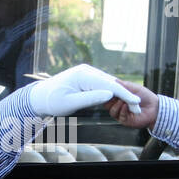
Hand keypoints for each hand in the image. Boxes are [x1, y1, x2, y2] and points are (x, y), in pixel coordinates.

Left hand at [27, 64, 141, 116]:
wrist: (40, 97)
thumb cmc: (52, 102)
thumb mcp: (70, 103)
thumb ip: (90, 98)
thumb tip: (110, 94)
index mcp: (83, 75)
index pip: (109, 85)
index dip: (124, 95)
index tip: (137, 103)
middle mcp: (87, 70)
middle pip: (111, 83)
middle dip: (126, 95)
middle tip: (138, 108)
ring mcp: (87, 72)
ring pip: (109, 83)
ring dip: (120, 94)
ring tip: (133, 105)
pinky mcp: (87, 78)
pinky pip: (103, 84)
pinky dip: (112, 92)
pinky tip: (121, 99)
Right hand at [105, 79, 156, 128]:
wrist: (155, 107)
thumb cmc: (145, 96)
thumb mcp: (134, 88)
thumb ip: (123, 85)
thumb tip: (114, 80)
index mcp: (119, 98)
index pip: (107, 97)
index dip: (106, 93)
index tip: (106, 88)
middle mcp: (118, 107)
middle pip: (107, 104)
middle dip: (110, 99)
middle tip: (114, 94)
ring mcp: (121, 114)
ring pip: (112, 111)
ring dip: (116, 105)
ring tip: (122, 100)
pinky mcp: (125, 120)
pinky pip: (120, 115)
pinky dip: (122, 110)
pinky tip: (125, 105)